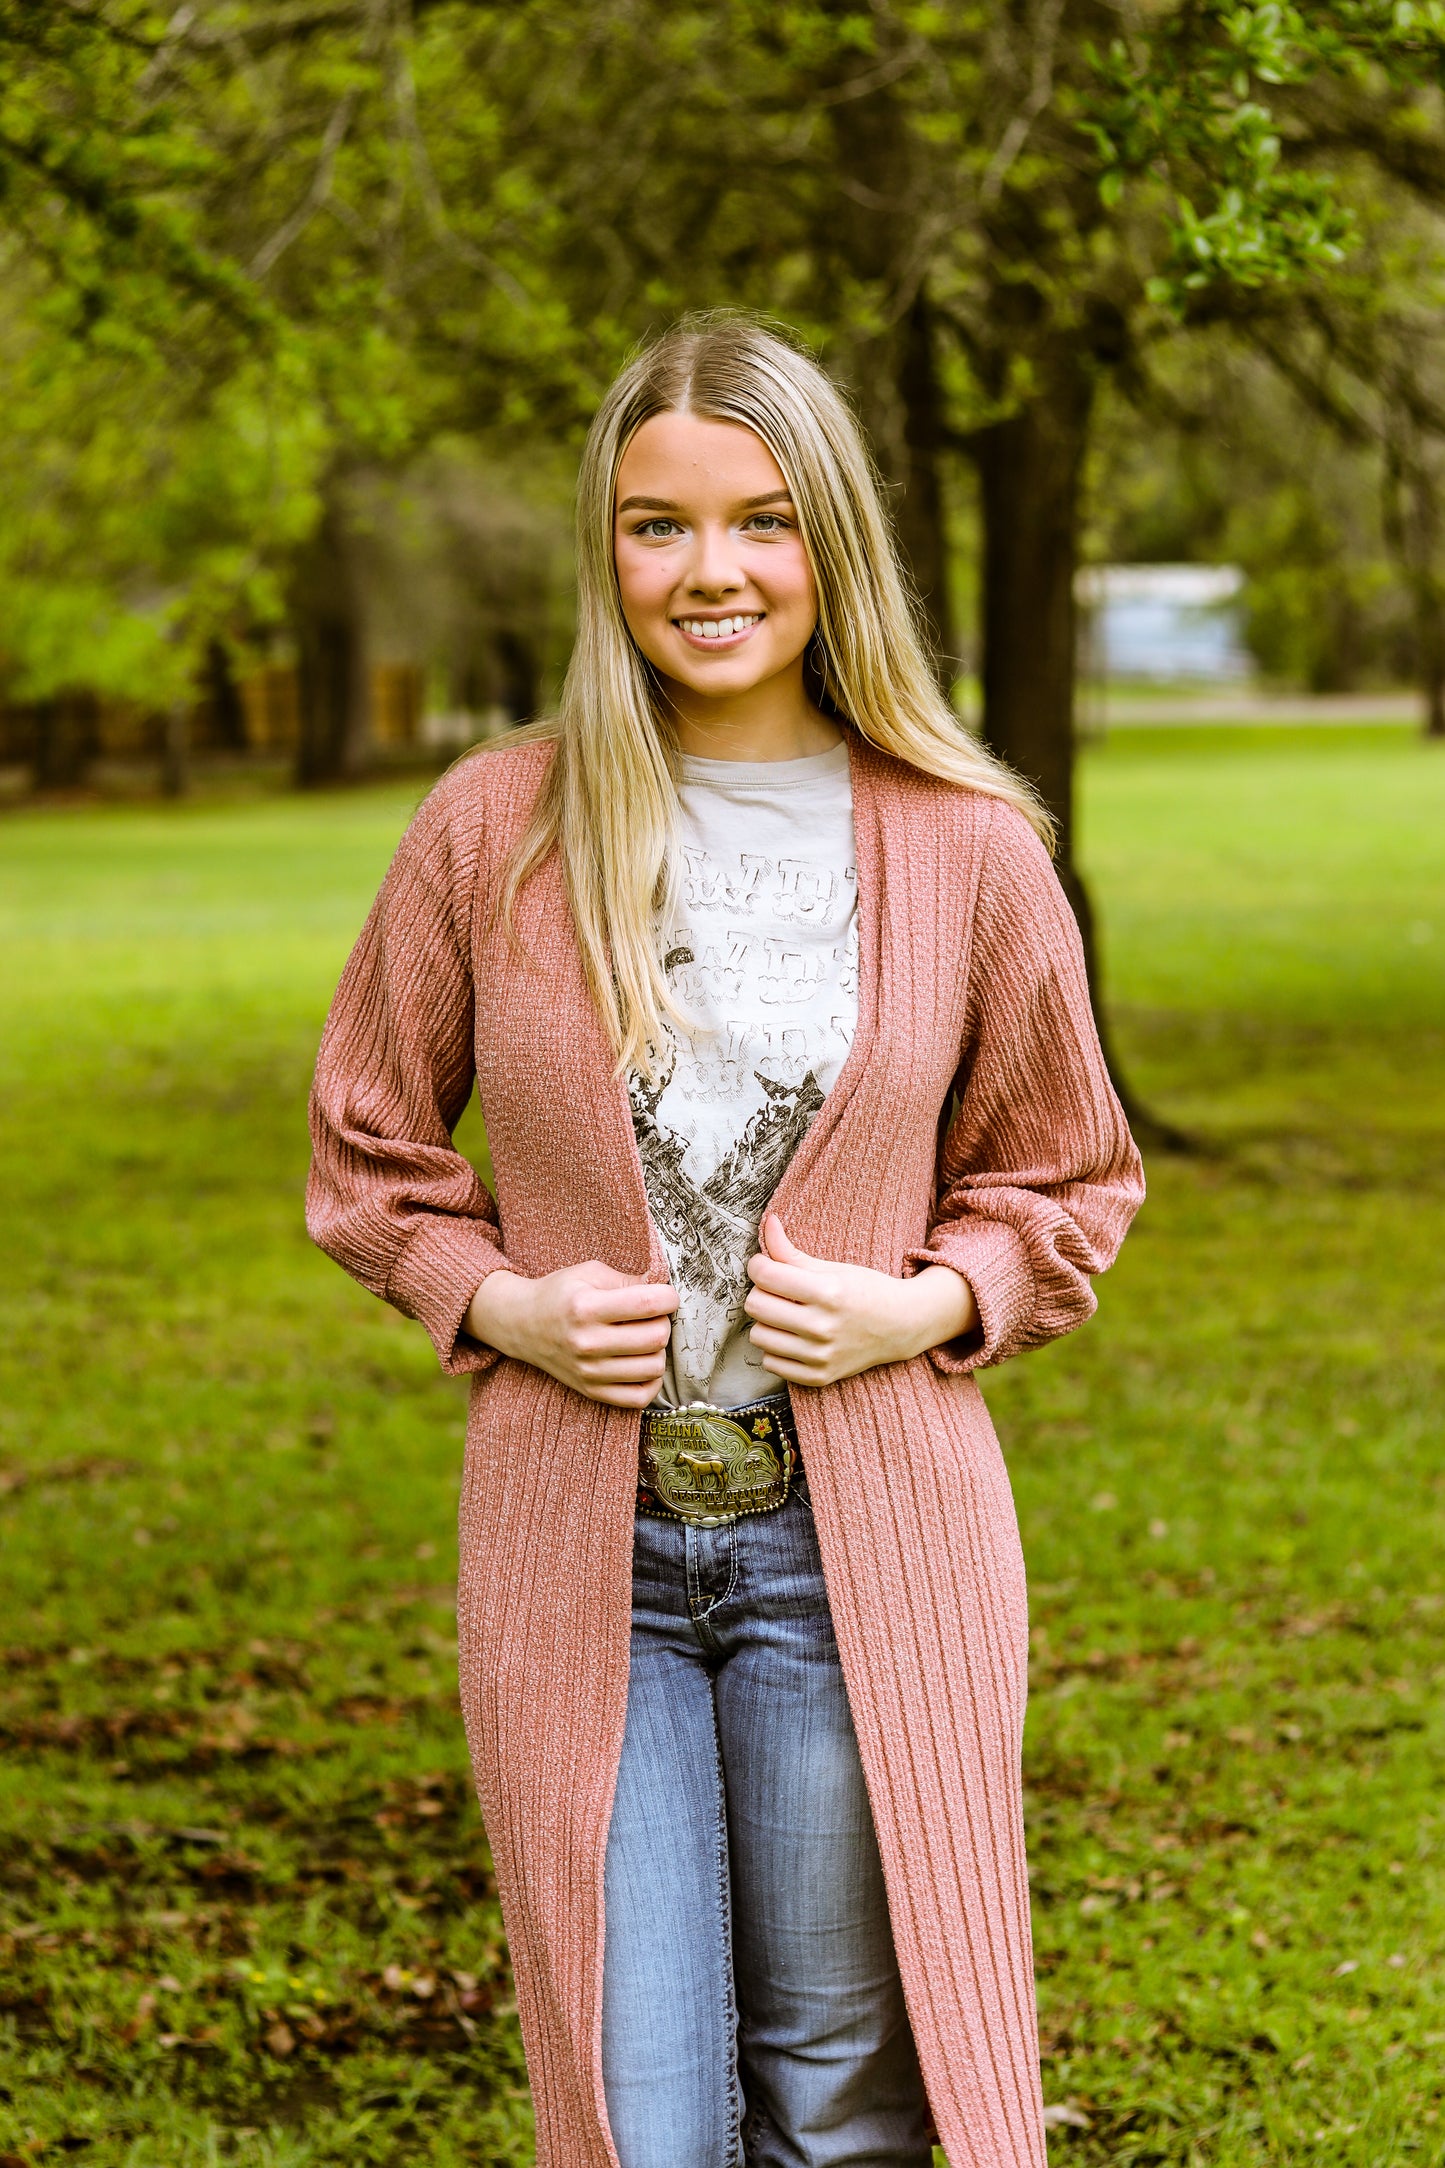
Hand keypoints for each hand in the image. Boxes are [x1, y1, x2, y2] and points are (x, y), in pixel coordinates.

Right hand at [466, 1262, 678, 1408]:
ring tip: (644, 1338)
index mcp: (586, 1307)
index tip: (665, 1295)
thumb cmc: (561, 1294)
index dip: (669, 1297)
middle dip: (663, 1322)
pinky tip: (642, 1363)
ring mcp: (589, 1371)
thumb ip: (628, 1280)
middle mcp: (587, 1343)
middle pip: (656, 1337)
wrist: (523, 1325)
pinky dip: (651, 1381)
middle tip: (652, 1316)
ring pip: (654, 1367)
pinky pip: (640, 1398)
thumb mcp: (589, 1273)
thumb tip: (664, 1291)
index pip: (649, 1304)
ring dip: (658, 1350)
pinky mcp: (591, 1391)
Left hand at [743, 1214, 977, 1386]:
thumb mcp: (833, 1267)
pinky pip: (771, 1363)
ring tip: (784, 1314)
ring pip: (759, 1335)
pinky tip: (792, 1337)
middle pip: (756, 1305)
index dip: (758, 1265)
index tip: (764, 1264)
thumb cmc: (866, 1290)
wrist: (901, 1326)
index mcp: (828, 1292)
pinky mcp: (819, 1377)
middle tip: (776, 1289)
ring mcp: (821, 1356)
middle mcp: (823, 1327)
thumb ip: (792, 1251)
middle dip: (761, 1292)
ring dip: (766, 1322)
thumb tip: (768, 1223)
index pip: (766, 1275)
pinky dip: (776, 1349)